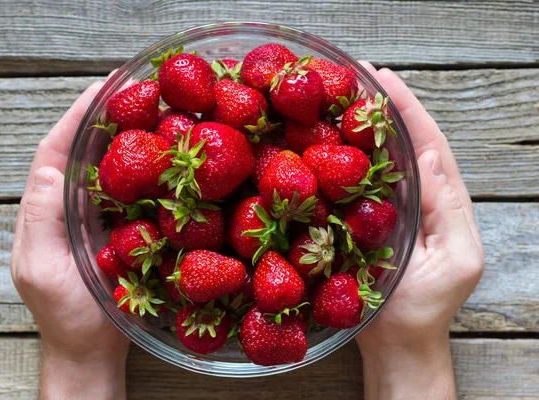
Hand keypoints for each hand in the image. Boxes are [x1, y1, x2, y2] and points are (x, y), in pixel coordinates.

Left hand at [11, 79, 128, 398]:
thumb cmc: (70, 318)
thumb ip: (42, 219)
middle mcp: (68, 209)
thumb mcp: (45, 269)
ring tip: (152, 110)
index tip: (103, 88)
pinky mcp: (121, 232)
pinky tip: (164, 156)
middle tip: (135, 90)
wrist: (94, 353)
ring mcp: (95, 220)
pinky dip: (144, 171)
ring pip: (108, 169)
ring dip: (126, 138)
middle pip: (82, 153)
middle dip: (103, 118)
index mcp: (43, 213)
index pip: (54, 154)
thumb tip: (52, 169)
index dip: (76, 118)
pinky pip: (131, 194)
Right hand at [355, 64, 483, 398]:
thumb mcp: (455, 261)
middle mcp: (413, 198)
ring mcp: (383, 210)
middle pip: (398, 143)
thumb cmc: (426, 308)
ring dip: (354, 129)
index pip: (428, 143)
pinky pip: (346, 186)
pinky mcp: (356, 224)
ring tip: (332, 99)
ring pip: (370, 161)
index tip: (383, 79)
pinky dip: (335, 162)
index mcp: (443, 201)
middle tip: (352, 77)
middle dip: (379, 109)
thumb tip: (427, 157)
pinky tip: (316, 145)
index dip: (408, 109)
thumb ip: (448, 210)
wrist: (395, 343)